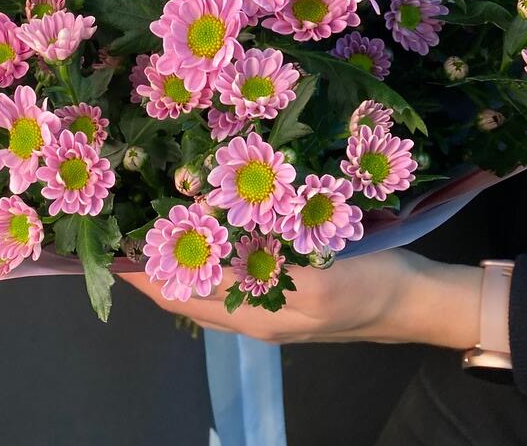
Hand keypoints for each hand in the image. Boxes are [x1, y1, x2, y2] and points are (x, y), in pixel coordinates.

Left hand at [119, 248, 481, 348]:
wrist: (414, 299)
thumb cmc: (369, 285)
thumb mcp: (315, 280)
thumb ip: (259, 273)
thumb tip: (200, 256)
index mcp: (253, 315)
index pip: (177, 295)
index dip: (142, 271)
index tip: (112, 238)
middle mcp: (250, 313)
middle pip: (184, 290)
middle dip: (152, 259)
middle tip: (126, 215)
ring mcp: (266, 301)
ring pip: (204, 281)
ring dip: (177, 252)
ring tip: (152, 212)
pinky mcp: (283, 285)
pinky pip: (230, 272)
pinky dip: (208, 249)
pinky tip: (207, 220)